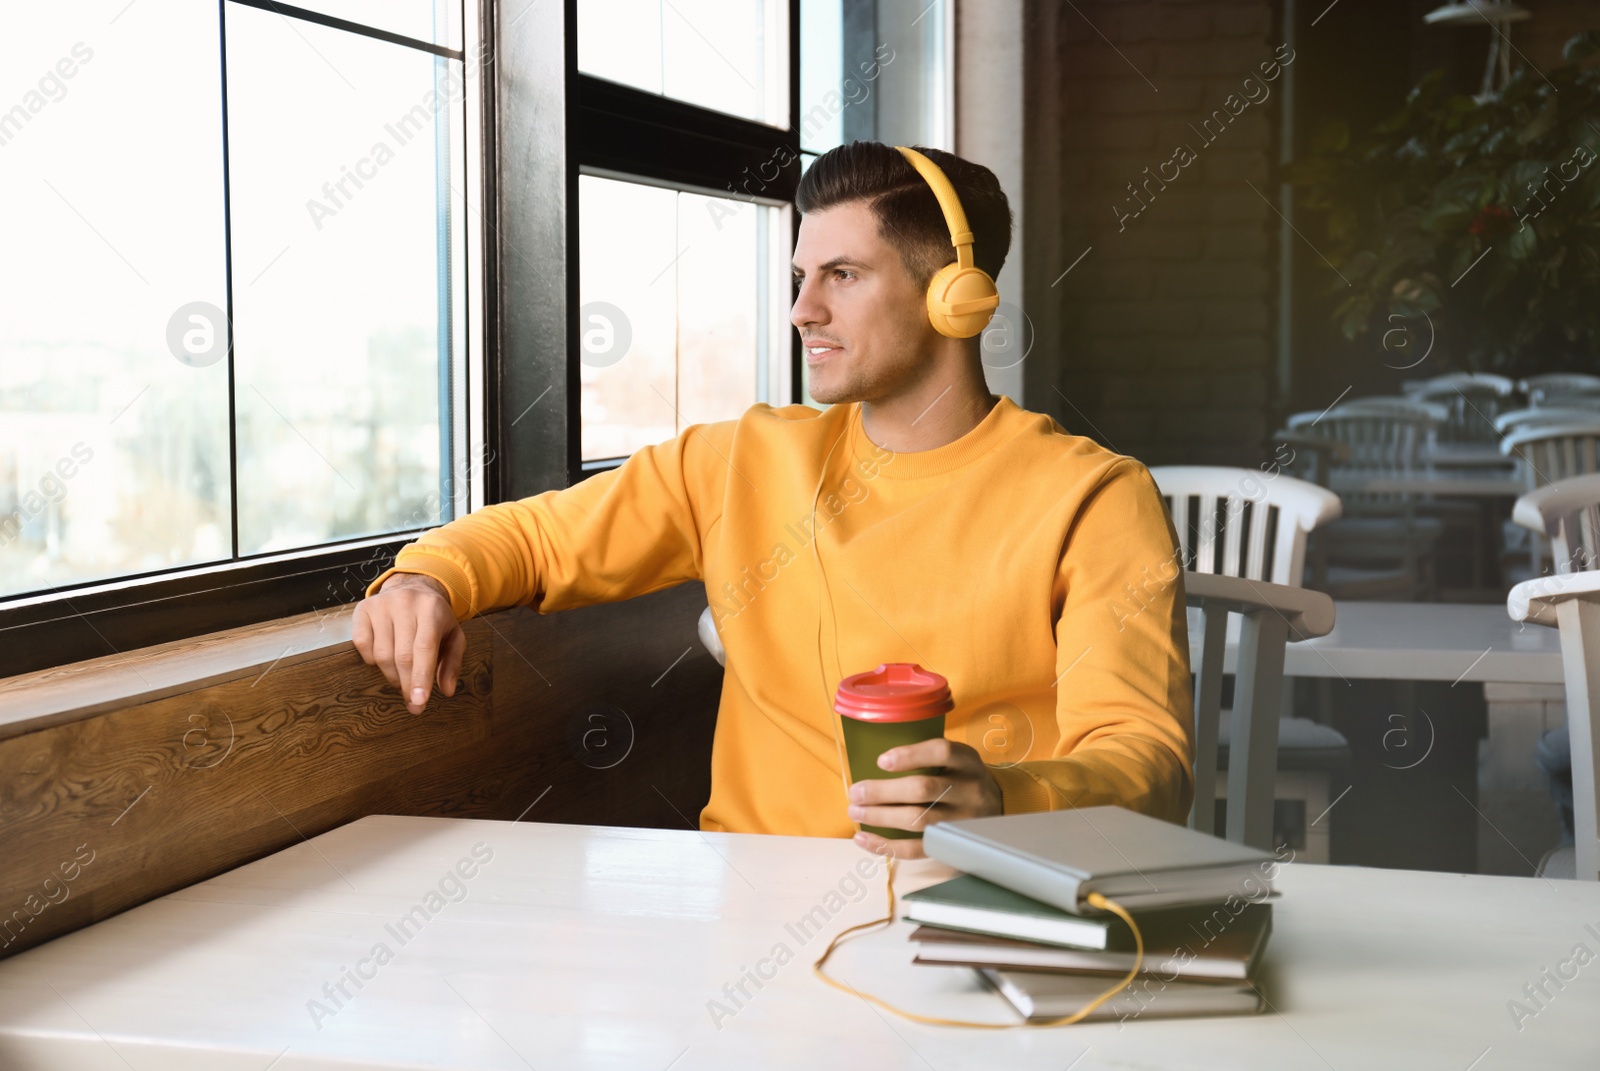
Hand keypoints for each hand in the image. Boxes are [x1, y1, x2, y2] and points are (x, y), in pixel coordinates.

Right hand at [351, 573, 464, 713]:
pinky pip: (362, 645)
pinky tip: (384, 659)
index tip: (419, 702)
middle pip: (402, 656)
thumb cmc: (434, 617)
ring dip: (391, 676)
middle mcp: (405, 604)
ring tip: (401, 680)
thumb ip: (452, 662)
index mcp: (431, 610)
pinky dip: (372, 660)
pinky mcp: (362, 609)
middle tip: (413, 703)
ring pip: (381, 654)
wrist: (413, 586)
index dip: (420, 678)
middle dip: (407, 685)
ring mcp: (381, 605)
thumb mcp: (453, 635)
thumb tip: (447, 690)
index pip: (424, 649)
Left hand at [847, 739, 1003, 859]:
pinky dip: (886, 846)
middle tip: (856, 792)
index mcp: (967, 761)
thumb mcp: (956, 759)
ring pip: (918, 820)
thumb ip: (927, 758)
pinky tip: (863, 839)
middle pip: (923, 789)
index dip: (910, 756)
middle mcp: (968, 790)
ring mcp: (962, 820)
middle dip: (883, 791)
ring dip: (880, 817)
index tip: (881, 761)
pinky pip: (916, 849)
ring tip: (855, 812)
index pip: (941, 752)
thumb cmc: (962, 778)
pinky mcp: (951, 845)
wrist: (998, 808)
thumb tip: (875, 764)